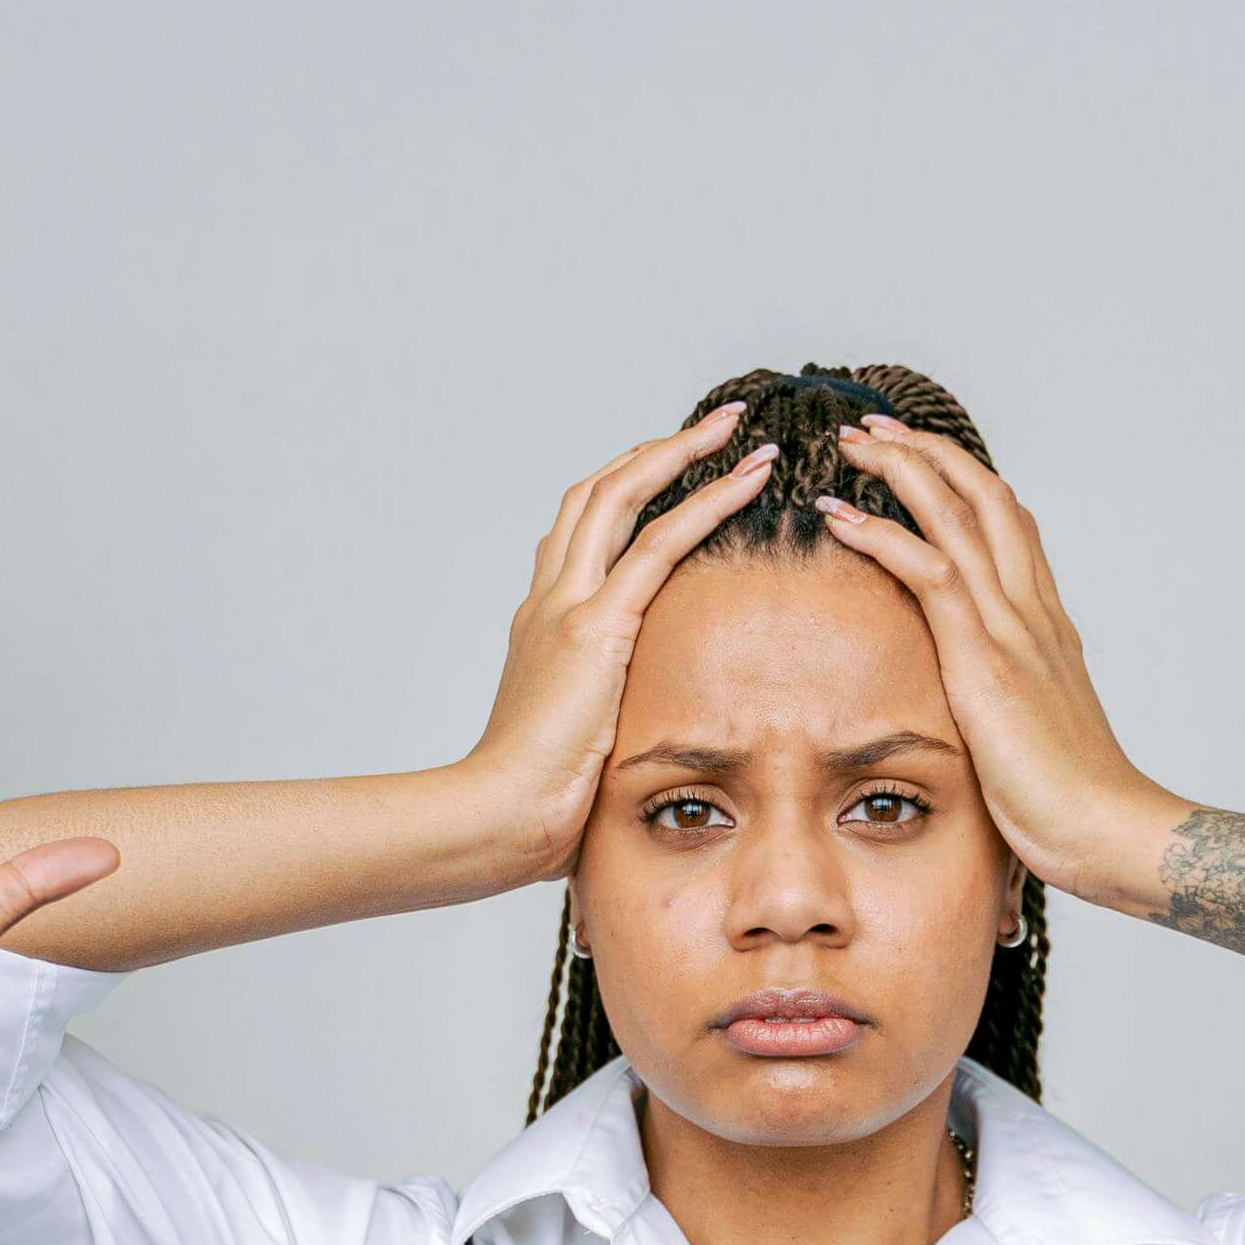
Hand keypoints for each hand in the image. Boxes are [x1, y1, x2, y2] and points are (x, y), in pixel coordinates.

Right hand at [462, 405, 783, 881]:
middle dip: (656, 451)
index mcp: (542, 623)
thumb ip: (601, 718)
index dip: (626, 489)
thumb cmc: (530, 804)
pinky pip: (660, 543)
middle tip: (716, 425)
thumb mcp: (574, 743)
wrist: (495, 819)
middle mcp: (549, 599)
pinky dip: (708, 501)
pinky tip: (748, 479)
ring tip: (737, 429)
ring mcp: (567, 607)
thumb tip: (632, 738)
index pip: (582, 531)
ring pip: (623, 496)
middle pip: (597, 493)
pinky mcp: (596, 629)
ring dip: (684, 453)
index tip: (671, 467)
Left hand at [819, 416, 1180, 898]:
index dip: (965, 482)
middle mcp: (1033, 612)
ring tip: (851, 445)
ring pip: (957, 515)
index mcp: (1047, 627)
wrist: (1108, 830)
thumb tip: (991, 718)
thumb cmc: (1076, 804)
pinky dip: (881, 535)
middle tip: (874, 428)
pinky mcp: (985, 660)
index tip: (920, 460)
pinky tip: (839, 516)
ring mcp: (1012, 629)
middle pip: (986, 497)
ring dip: (900, 470)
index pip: (1011, 526)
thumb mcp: (1038, 739)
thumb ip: (1014, 710)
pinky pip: (930, 573)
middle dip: (928, 452)